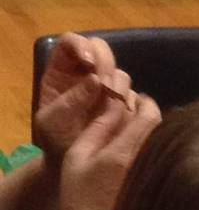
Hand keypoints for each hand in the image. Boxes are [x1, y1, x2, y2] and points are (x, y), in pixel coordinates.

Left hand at [33, 34, 132, 162]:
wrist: (71, 167)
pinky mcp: (126, 107)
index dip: (82, 45)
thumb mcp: (51, 122)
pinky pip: (136, 99)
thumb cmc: (55, 143)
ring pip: (121, 75)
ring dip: (119, 90)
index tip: (90, 63)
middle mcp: (86, 74)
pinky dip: (133, 108)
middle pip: (102, 50)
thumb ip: (69, 100)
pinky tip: (124, 122)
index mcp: (61, 71)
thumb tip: (94, 79)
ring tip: (112, 111)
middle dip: (105, 65)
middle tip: (106, 88)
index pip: (72, 42)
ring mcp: (108, 90)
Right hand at [57, 92, 160, 209]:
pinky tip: (144, 151)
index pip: (150, 116)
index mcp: (124, 152)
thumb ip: (98, 127)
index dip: (146, 102)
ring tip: (139, 129)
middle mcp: (145, 163)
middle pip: (162, 128)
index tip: (137, 99)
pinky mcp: (157, 188)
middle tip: (138, 110)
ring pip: (164, 143)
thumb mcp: (78, 156)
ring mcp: (154, 176)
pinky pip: (162, 159)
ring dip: (155, 131)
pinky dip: (157, 149)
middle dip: (152, 115)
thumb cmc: (78, 194)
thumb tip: (116, 103)